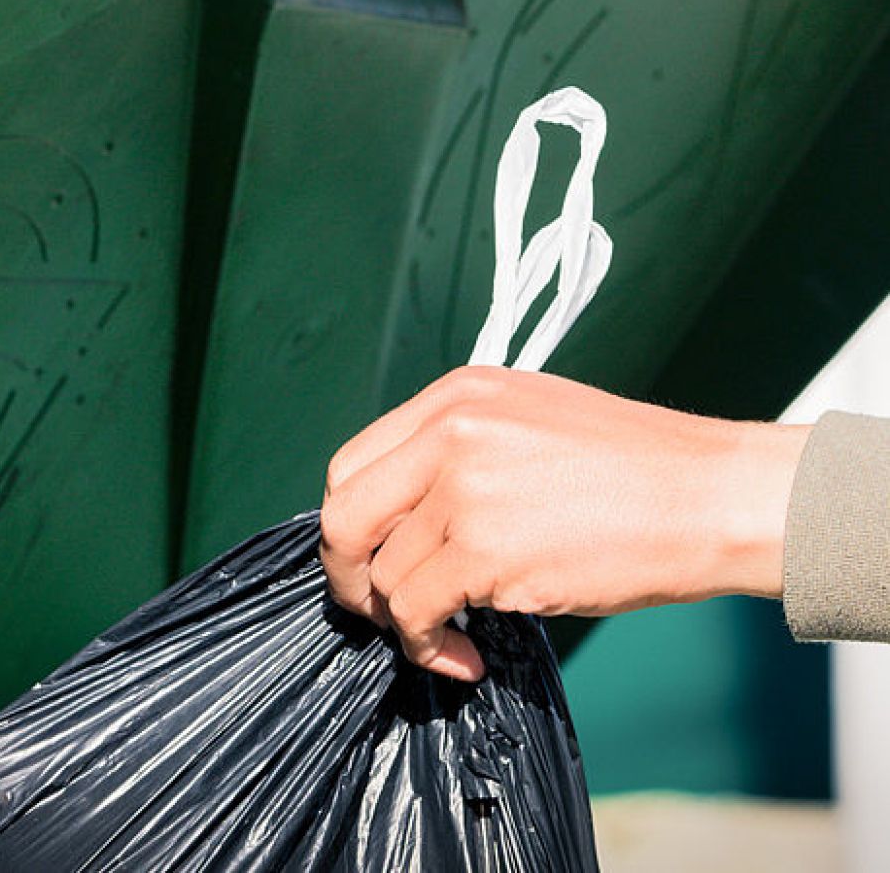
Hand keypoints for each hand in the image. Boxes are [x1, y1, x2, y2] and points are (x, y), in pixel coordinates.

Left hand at [318, 367, 809, 682]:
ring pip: (383, 575)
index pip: (353, 464)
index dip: (354, 524)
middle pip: (343, 515)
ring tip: (447, 637)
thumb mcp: (528, 419)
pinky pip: (416, 612)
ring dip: (403, 623)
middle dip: (348, 576)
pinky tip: (465, 658)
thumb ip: (459, 449)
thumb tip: (407, 514)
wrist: (710, 494)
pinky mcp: (485, 548)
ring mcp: (462, 488)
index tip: (376, 560)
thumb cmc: (635, 468)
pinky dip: (429, 647)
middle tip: (379, 612)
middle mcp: (447, 432)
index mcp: (453, 397)